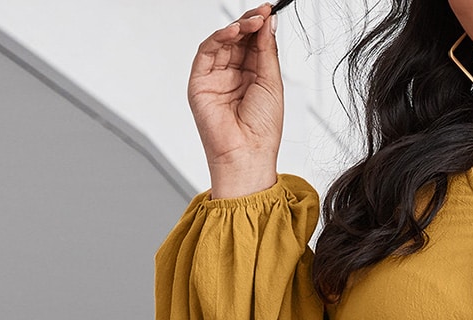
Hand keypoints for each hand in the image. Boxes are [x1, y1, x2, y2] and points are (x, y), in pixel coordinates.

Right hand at [188, 4, 282, 196]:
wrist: (247, 154)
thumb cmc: (262, 129)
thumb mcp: (272, 83)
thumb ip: (267, 52)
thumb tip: (268, 24)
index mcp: (253, 79)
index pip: (254, 45)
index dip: (261, 28)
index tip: (270, 13)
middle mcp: (233, 76)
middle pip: (239, 40)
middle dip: (250, 24)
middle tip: (263, 12)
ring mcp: (216, 77)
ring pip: (223, 42)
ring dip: (238, 28)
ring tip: (254, 21)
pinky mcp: (200, 80)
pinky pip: (208, 51)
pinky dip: (220, 37)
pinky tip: (235, 31)